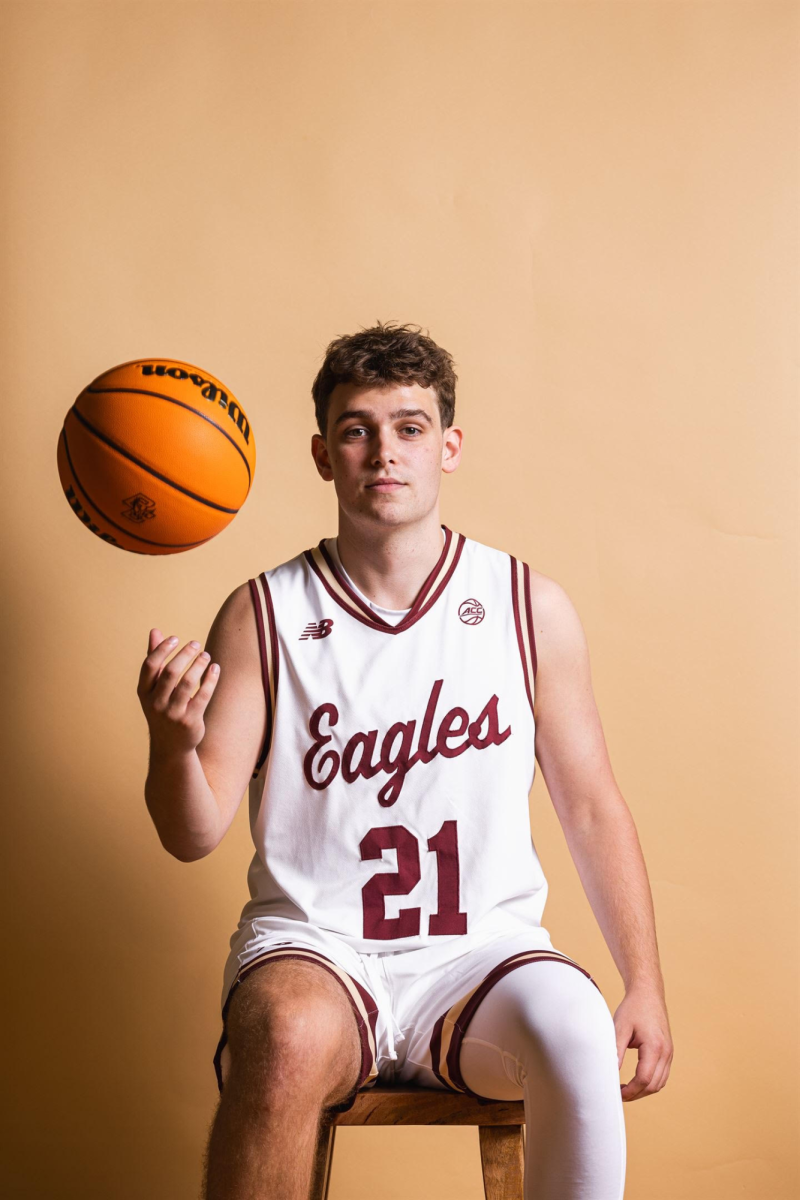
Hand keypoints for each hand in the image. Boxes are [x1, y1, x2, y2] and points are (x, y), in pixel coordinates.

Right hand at [137, 628, 219, 756]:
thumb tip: (155, 631)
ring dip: (199, 665)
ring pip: (188, 682)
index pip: (150, 665)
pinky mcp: (190, 720)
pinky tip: (215, 669)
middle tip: (196, 644)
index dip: (162, 649)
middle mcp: (156, 703)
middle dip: (185, 655)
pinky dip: (210, 679)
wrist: (170, 746)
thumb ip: (155, 659)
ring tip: (206, 655)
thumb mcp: (153, 687)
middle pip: (171, 672)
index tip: (176, 638)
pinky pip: (203, 695)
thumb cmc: (162, 708)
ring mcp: (173, 713)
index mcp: (144, 693)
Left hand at [614, 982, 672, 1100]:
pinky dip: (650, 1082)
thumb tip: (610, 1072)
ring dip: (644, 1090)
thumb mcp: (620, 1027)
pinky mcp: (668, 1052)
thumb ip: (616, 1050)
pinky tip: (636, 1080)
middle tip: (619, 1094)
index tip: (616, 1093)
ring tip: (626, 1090)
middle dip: (636, 1094)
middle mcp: (666, 1052)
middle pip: (653, 1085)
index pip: (644, 1079)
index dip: (630, 1091)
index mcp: (654, 1047)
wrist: (648, 993)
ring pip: (659, 1083)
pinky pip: (662, 1075)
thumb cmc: (633, 1008)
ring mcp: (669, 1053)